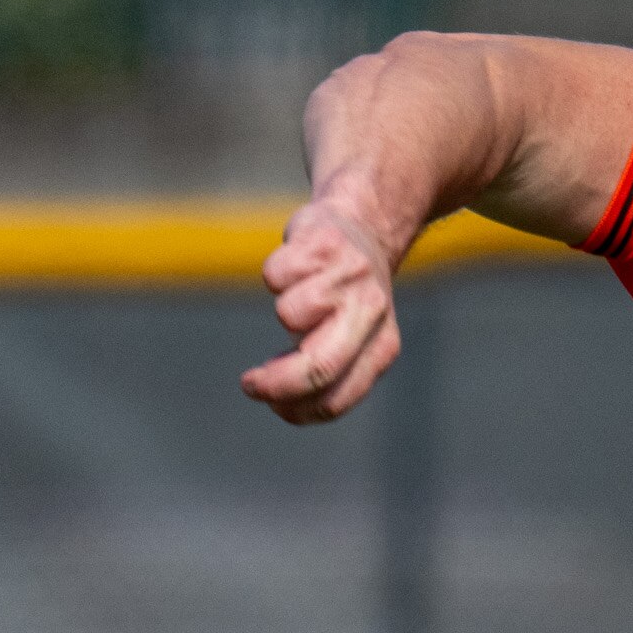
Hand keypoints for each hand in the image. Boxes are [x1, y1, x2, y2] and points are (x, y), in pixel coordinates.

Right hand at [239, 200, 401, 423]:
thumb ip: (323, 370)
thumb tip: (278, 397)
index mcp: (382, 346)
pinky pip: (276, 275)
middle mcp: (372, 311)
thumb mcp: (350, 338)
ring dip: (284, 307)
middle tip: (250, 385)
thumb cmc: (345, 293)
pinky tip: (298, 264)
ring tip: (300, 291)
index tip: (269, 403)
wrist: (364, 222)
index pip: (335, 399)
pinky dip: (277, 273)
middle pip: (320, 368)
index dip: (293, 410)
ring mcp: (351, 277)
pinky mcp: (326, 244)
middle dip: (276, 384)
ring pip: (290, 314)